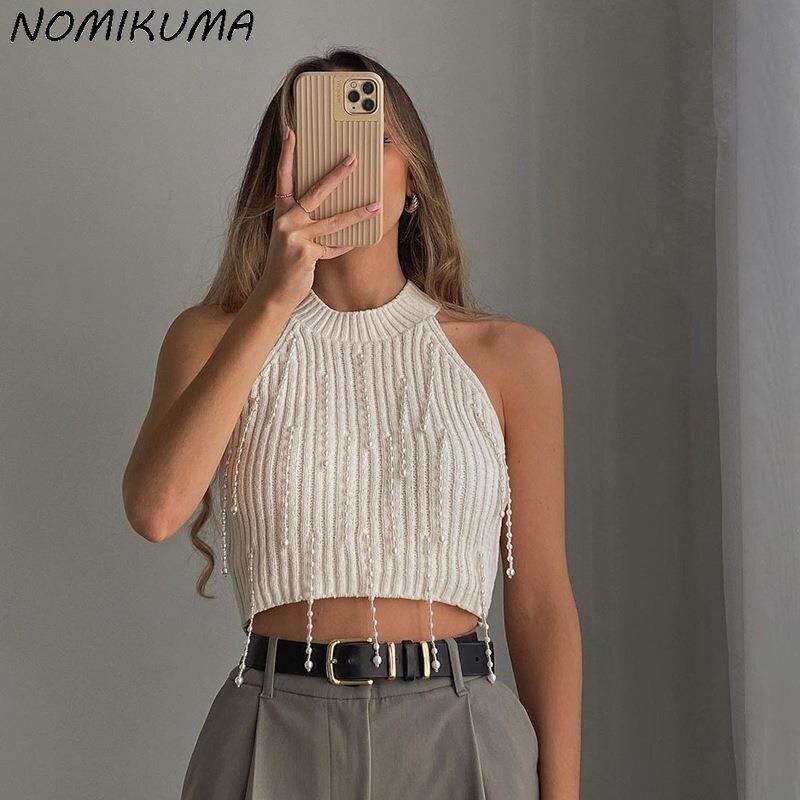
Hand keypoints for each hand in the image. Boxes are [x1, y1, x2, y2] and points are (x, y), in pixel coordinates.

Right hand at [256, 126, 381, 310]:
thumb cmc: (286, 261)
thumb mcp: (290, 234)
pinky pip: (334, 246)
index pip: (283, 176)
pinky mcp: (305, 253)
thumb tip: (333, 202)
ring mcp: (295, 236)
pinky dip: (346, 245)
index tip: (291, 131)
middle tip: (354, 159)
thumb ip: (305, 218)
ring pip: (333, 220)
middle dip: (337, 174)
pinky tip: (358, 241)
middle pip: (316, 191)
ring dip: (358, 213)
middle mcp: (286, 220)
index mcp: (281, 211)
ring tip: (376, 205)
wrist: (275, 291)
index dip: (287, 154)